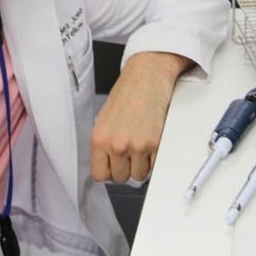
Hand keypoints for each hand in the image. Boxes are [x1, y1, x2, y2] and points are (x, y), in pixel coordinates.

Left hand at [90, 52, 193, 182]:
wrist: (147, 77)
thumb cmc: (127, 93)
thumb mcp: (104, 119)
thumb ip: (104, 144)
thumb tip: (107, 163)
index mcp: (99, 139)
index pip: (100, 175)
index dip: (108, 171)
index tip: (113, 166)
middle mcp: (117, 145)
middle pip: (120, 178)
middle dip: (126, 168)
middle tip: (129, 153)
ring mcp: (137, 146)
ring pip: (139, 175)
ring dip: (141, 165)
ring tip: (140, 147)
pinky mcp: (155, 144)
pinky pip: (154, 165)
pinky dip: (154, 158)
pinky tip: (150, 142)